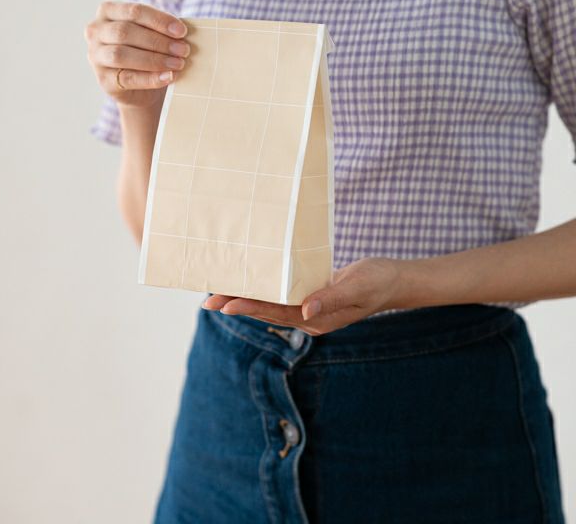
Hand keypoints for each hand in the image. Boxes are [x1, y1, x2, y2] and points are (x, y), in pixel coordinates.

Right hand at [84, 1, 190, 106]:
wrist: (140, 89)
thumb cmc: (147, 53)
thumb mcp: (152, 36)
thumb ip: (161, 30)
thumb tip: (183, 30)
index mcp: (108, 12)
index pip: (134, 11)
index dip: (159, 20)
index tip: (182, 31)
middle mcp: (96, 32)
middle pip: (126, 32)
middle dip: (158, 41)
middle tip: (183, 50)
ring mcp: (96, 57)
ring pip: (122, 55)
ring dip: (154, 59)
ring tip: (178, 63)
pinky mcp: (104, 80)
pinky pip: (127, 78)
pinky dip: (151, 78)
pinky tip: (169, 77)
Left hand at [202, 257, 402, 334]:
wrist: (393, 281)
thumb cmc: (378, 282)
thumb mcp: (357, 287)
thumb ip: (332, 298)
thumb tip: (305, 311)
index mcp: (318, 320)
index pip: (276, 313)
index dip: (249, 308)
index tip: (225, 303)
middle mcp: (308, 318)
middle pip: (266, 311)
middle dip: (238, 305)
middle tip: (208, 300)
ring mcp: (309, 309)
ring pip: (270, 304)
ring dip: (245, 298)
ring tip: (218, 293)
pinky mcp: (310, 297)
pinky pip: (280, 295)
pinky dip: (262, 289)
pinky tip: (249, 283)